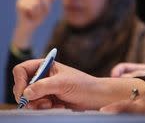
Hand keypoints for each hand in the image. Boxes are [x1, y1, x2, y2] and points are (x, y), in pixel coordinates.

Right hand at [13, 0, 60, 48]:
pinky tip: (30, 16)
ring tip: (35, 15)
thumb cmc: (37, 17)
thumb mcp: (46, 7)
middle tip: (43, 12)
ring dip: (39, 11)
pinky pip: (33, 7)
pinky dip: (34, 13)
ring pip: (37, 2)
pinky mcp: (19, 4)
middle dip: (45, 4)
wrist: (28, 27)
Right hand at [13, 59, 144, 109]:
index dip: (19, 81)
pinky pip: (36, 107)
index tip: (25, 92)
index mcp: (45, 66)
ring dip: (37, 104)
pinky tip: (57, 106)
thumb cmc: (83, 85)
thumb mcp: (63, 83)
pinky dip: (43, 109)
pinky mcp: (48, 100)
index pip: (21, 70)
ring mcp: (44, 89)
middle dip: (28, 97)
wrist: (95, 97)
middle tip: (40, 102)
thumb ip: (43, 86)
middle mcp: (43, 76)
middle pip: (21, 87)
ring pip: (27, 99)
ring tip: (51, 104)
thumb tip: (26, 93)